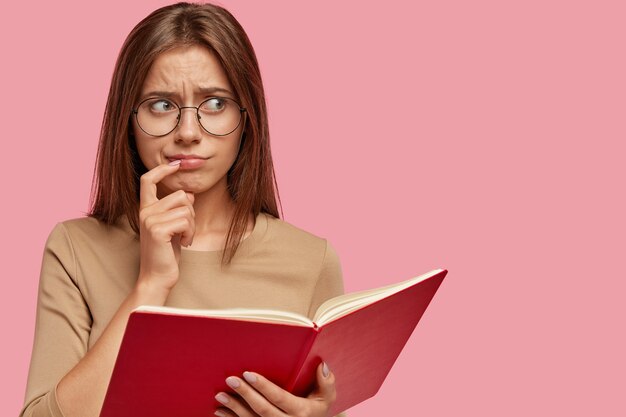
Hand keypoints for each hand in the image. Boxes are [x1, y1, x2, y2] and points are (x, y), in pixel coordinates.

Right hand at [136, 162, 194, 290]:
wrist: (157, 277)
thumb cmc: (166, 252)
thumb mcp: (173, 227)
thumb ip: (177, 209)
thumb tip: (189, 194)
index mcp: (146, 209)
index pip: (148, 180)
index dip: (162, 169)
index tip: (177, 164)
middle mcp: (145, 212)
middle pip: (180, 195)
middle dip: (191, 213)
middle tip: (186, 231)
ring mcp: (149, 220)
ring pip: (186, 208)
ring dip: (192, 225)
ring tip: (184, 238)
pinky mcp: (157, 230)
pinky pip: (186, 221)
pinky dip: (190, 233)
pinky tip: (184, 243)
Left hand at [214, 362, 336, 416]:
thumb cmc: (317, 407)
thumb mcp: (327, 397)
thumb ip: (327, 381)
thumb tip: (322, 364)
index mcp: (301, 412)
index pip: (279, 398)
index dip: (263, 386)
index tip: (248, 374)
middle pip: (262, 409)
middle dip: (245, 394)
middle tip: (230, 379)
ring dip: (234, 408)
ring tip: (219, 395)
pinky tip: (220, 411)